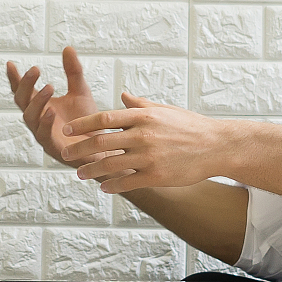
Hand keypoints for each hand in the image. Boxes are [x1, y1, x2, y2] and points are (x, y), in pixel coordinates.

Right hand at [5, 45, 101, 167]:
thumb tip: (67, 47)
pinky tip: (51, 111)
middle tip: (35, 69)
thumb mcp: (81, 91)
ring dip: (38, 101)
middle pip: (22, 101)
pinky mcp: (53, 148)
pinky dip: (45, 122)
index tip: (10, 64)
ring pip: (30, 118)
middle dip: (25, 85)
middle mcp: (38, 119)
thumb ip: (73, 72)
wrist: (103, 146)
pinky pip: (43, 135)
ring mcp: (43, 134)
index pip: (23, 90)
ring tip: (49, 87)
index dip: (15, 78)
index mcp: (41, 106)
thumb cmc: (88, 121)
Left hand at [63, 92, 234, 194]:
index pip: (104, 118)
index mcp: (143, 116)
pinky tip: (104, 187)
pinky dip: (113, 185)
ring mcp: (149, 157)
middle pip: (101, 141)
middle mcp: (143, 135)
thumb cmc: (190, 126)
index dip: (82, 124)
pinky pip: (128, 182)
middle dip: (79, 149)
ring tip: (80, 173)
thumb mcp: (164, 110)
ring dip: (91, 170)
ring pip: (111, 164)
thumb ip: (140, 104)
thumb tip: (122, 94)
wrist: (217, 146)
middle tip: (65, 154)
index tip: (67, 130)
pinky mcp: (157, 176)